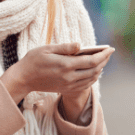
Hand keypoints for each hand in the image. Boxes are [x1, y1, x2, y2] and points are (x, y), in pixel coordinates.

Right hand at [0, 43, 114, 103]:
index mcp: (65, 65)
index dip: (103, 55)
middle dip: (104, 61)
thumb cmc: (34, 60)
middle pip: (94, 70)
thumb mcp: (47, 49)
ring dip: (100, 69)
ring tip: (103, 60)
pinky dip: (93, 77)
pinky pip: (85, 85)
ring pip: (91, 78)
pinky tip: (94, 70)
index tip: (110, 48)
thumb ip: (65, 47)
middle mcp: (69, 77)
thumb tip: (80, 45)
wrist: (24, 79)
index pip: (91, 61)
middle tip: (109, 52)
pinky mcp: (66, 89)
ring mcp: (68, 85)